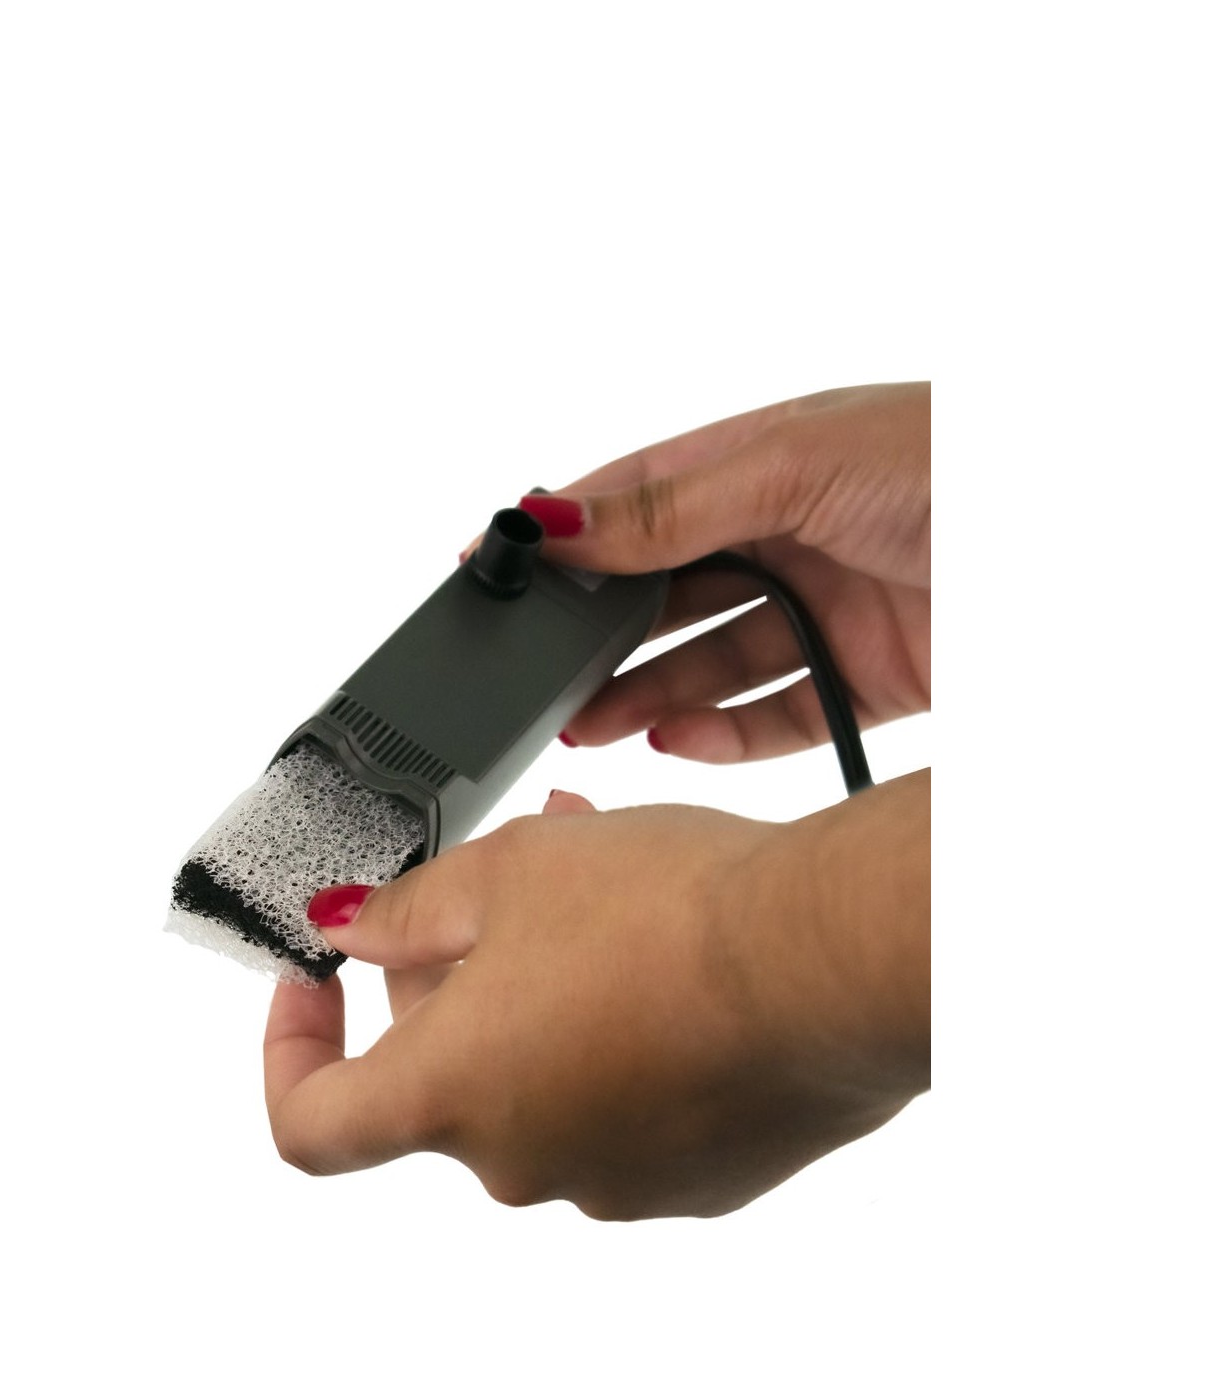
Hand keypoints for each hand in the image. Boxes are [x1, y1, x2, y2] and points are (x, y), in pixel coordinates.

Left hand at [263, 776, 929, 1220]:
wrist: (837, 960)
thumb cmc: (676, 915)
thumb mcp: (511, 871)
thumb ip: (407, 911)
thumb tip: (349, 929)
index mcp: (450, 1096)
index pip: (310, 1125)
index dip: (289, 1055)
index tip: (312, 987)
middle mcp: (522, 1163)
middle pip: (439, 1081)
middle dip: (446, 984)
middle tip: (489, 891)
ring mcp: (614, 1182)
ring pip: (536, 1085)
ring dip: (537, 997)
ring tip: (590, 896)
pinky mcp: (697, 1179)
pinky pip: (622, 1110)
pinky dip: (613, 1043)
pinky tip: (658, 959)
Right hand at [524, 383, 929, 762]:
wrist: (1076, 538)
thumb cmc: (957, 457)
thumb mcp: (793, 465)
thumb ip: (671, 508)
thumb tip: (556, 522)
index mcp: (766, 459)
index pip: (639, 497)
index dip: (565, 531)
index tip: (491, 564)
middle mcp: (791, 534)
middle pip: (668, 592)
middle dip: (599, 631)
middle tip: (536, 667)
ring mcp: (829, 609)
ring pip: (712, 664)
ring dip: (646, 693)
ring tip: (585, 723)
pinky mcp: (869, 679)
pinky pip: (780, 720)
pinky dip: (723, 736)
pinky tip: (672, 737)